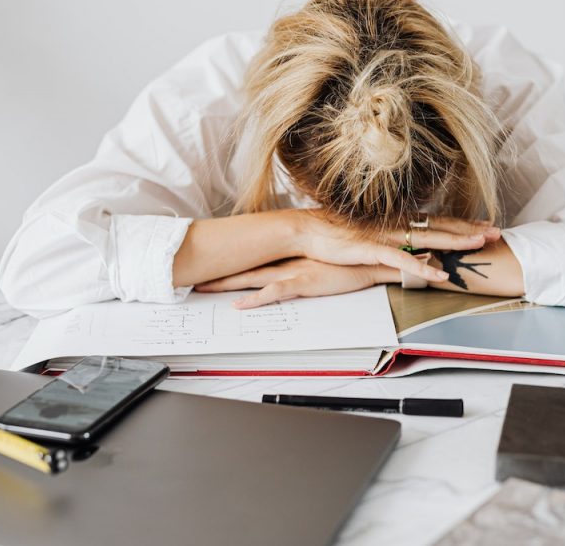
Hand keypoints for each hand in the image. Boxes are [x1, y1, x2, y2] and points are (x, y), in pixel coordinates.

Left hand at [194, 258, 397, 308]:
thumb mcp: (322, 263)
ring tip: (204, 290)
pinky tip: (239, 306)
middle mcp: (286, 262)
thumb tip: (296, 268)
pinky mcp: (303, 282)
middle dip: (218, 274)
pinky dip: (255, 301)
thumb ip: (307, 265)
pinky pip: (274, 293)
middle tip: (193, 278)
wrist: (371, 258)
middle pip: (244, 269)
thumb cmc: (350, 261)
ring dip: (227, 285)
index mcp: (289, 258)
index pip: (254, 261)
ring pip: (251, 279)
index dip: (230, 265)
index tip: (209, 267)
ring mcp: (293, 271)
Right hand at [290, 210, 501, 284]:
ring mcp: (385, 236)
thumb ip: (386, 238)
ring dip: (455, 242)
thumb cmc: (332, 233)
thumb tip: (404, 244)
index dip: (461, 222)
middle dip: (469, 228)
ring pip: (428, 238)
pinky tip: (441, 274)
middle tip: (496, 232)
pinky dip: (424, 268)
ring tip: (479, 245)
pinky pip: (404, 261)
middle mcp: (395, 225)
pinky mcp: (372, 250)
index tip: (484, 223)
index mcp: (395, 220)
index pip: (435, 220)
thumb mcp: (366, 234)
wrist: (305, 230)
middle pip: (439, 226)